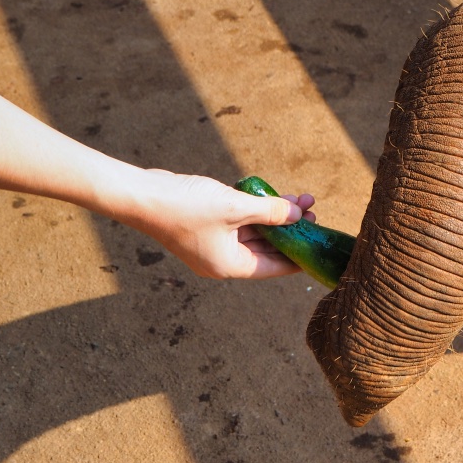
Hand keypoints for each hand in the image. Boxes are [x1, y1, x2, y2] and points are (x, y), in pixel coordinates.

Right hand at [117, 170, 315, 278]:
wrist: (143, 195)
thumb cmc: (186, 207)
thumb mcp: (235, 207)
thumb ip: (269, 212)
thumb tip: (297, 214)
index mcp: (230, 266)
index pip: (275, 267)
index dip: (300, 256)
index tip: (320, 247)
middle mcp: (223, 259)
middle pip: (267, 248)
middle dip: (291, 229)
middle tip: (314, 212)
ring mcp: (214, 242)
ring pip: (255, 231)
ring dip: (276, 215)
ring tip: (302, 199)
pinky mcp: (208, 225)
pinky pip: (241, 220)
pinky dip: (257, 209)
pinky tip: (274, 195)